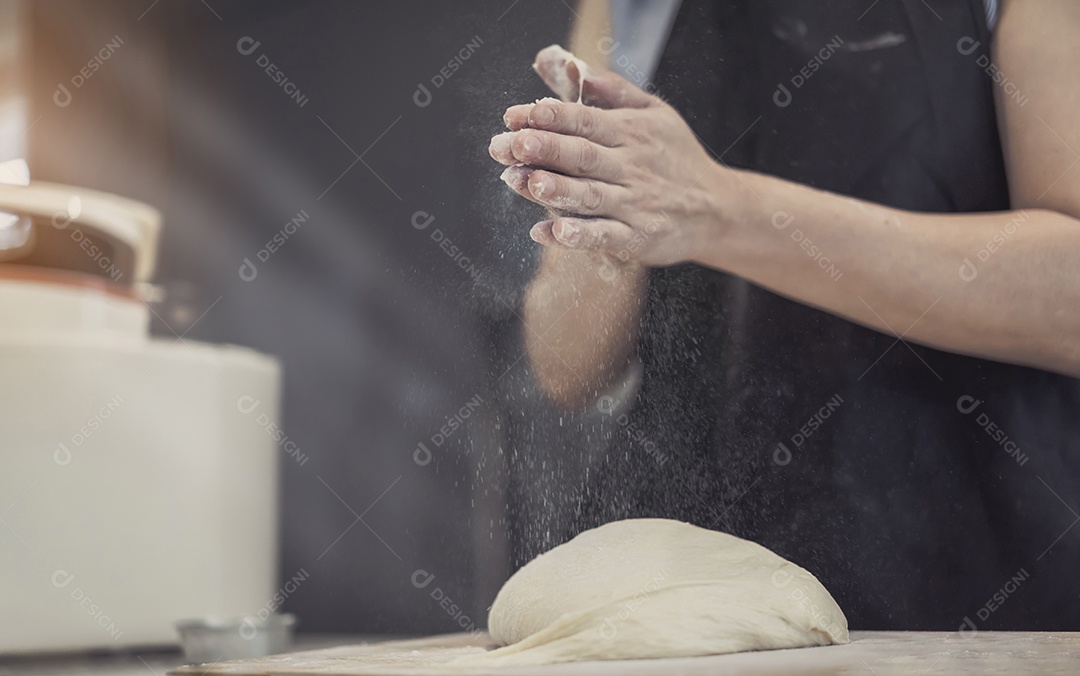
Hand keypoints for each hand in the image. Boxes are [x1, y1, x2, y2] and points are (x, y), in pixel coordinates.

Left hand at [489, 45, 733, 266]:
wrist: (717, 208)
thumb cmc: (676, 157)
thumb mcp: (654, 112)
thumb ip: (610, 89)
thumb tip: (570, 65)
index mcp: (631, 132)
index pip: (585, 120)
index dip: (549, 117)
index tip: (514, 116)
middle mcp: (632, 167)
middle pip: (583, 155)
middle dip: (546, 149)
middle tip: (511, 144)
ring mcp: (635, 204)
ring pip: (591, 196)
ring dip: (558, 190)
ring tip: (528, 181)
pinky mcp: (638, 238)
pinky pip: (605, 236)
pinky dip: (579, 236)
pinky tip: (552, 232)